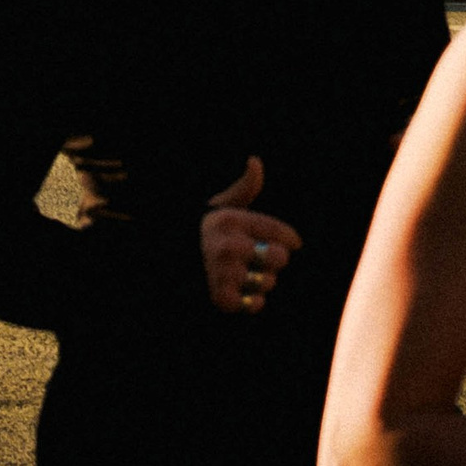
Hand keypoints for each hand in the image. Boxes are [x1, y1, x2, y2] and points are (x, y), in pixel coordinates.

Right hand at [201, 155, 302, 317]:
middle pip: (278, 258)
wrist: (171, 263)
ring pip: (268, 282)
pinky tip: (243, 293)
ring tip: (247, 276)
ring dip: (263, 282)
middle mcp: (229, 246)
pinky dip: (253, 302)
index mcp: (231, 220)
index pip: (278, 231)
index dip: (289, 238)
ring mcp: (225, 273)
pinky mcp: (222, 298)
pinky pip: (255, 304)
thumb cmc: (205, 233)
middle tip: (261, 259)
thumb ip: (244, 188)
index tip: (294, 242)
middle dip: (275, 260)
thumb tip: (255, 161)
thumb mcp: (220, 207)